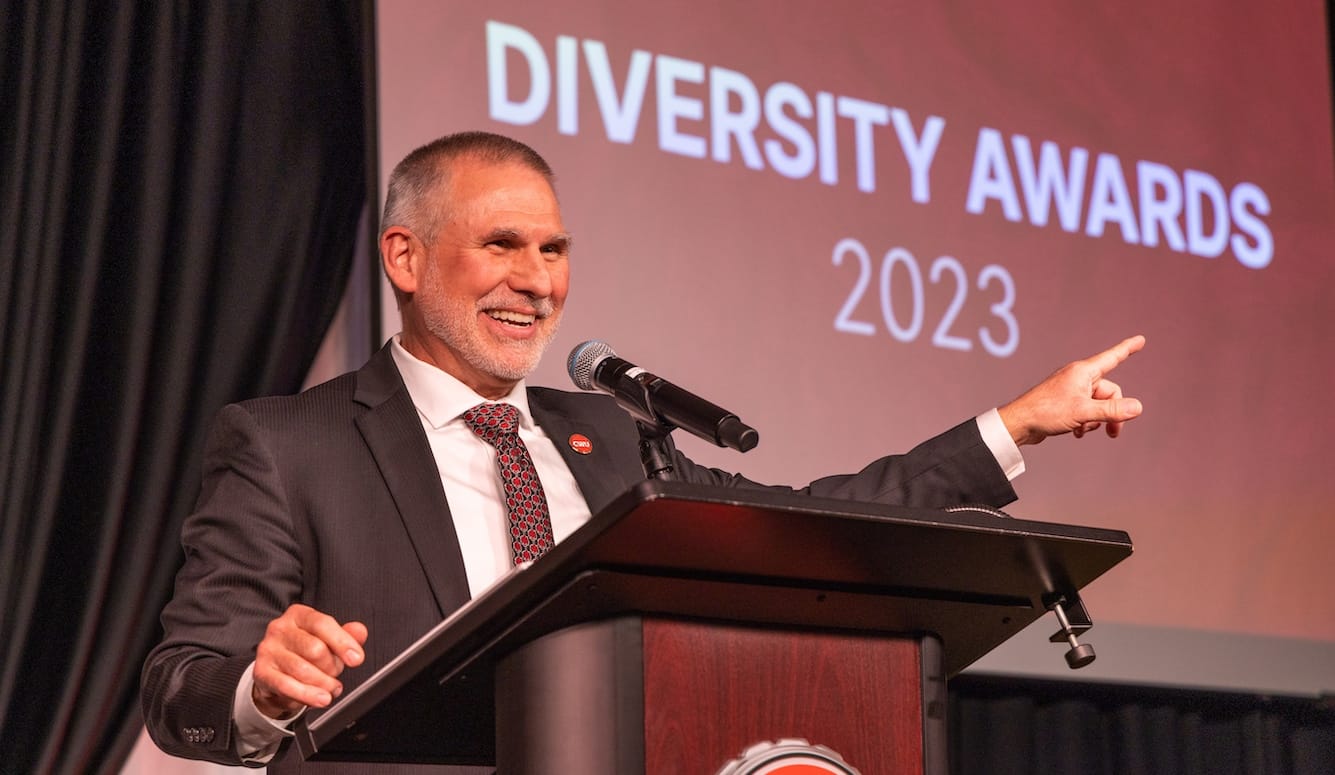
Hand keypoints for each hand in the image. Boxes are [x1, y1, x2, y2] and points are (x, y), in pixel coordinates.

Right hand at [251, 604, 367, 718]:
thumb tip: (359, 631)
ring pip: (303, 670)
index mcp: (299, 615)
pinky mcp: (261, 671)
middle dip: (332, 667)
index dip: (343, 643)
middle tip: (335, 674)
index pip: (323, 624)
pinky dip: (307, 695)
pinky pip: (287, 686)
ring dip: (323, 684)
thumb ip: (346, 634)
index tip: (356, 659)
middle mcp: (280, 628)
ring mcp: (268, 649)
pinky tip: (319, 698)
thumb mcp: (328, 640)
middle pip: (315, 649)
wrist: (277, 674)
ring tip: (332, 689)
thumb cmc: (305, 652)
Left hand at [998, 335, 1144, 446]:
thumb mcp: (1083, 413)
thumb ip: (1112, 411)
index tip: (1141, 339)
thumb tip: (1138, 407)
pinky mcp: (1064, 403)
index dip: (1127, 349)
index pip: (1112, 358)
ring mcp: (1071, 390)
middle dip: (1113, 413)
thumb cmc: (1046, 413)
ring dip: (1096, 420)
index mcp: (1083, 372)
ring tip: (1083, 430)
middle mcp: (1078, 377)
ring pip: (1098, 404)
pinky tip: (1077, 432)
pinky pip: (1086, 410)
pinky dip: (1085, 422)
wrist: (1019, 424)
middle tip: (1113, 433)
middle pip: (1110, 392)